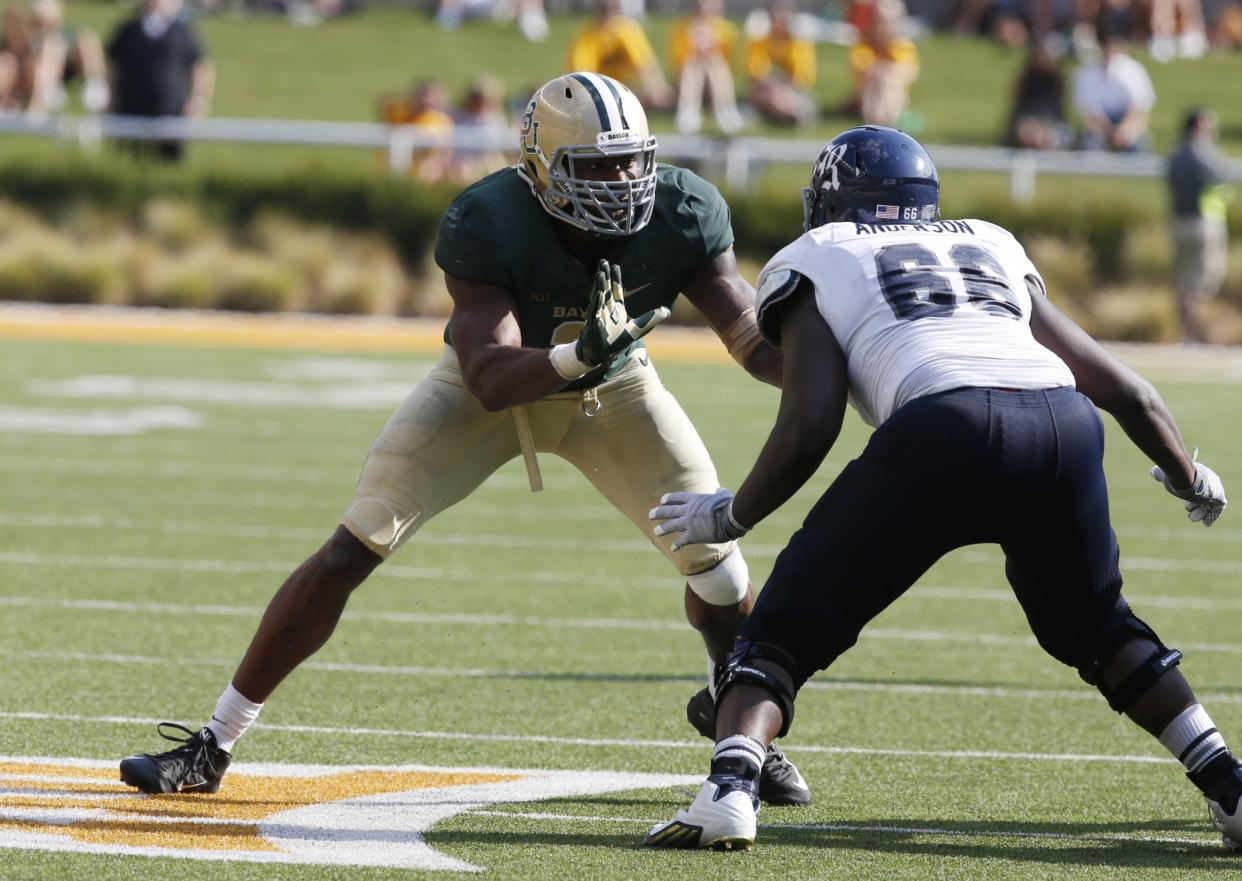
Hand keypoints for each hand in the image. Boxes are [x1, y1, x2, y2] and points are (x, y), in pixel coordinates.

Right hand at [548, 259, 669, 380]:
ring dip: (599, 287)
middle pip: (605, 290)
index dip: (615, 279)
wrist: (601, 354)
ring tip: (600, 274)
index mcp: (616, 309)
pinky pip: (594, 315)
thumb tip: (667, 311)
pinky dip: (597, 306)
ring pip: (598, 299)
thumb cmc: (615, 340)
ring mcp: (598, 317)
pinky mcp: (593, 327)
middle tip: (603, 261)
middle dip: (604, 276)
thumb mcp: (637, 329)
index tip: (615, 265)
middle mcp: (606, 310)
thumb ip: (650, 319)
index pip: (615, 290)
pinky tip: (599, 296)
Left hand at [649, 488, 748, 550]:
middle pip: (670, 511)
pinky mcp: (693, 535)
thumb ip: (720, 493)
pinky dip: (677, 545)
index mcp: (695, 499)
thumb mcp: (723, 495)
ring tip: (656, 531)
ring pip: (671, 525)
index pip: (678, 498)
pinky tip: (672, 549)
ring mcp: (689, 523)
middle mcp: (689, 510)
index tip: (662, 500)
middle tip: (650, 515)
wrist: (730, 518)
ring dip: (663, 528)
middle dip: (659, 513)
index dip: (669, 499)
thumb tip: (720, 490)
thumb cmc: (729, 505)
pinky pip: (682, 541)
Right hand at [1151, 452, 1226, 526]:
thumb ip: (1161, 475)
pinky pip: (1217, 509)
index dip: (1190, 498)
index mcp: (1198, 475)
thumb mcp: (1166, 475)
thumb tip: (1152, 472)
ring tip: (1194, 518)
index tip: (1186, 506)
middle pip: (1203, 498)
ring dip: (1202, 513)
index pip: (1196, 489)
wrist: (1191, 480)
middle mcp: (1209, 483)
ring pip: (1209, 505)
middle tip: (1188, 510)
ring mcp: (1215, 491)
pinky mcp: (1219, 499)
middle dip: (1195, 507)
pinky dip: (1212, 516)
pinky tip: (1207, 522)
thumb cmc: (1177, 478)